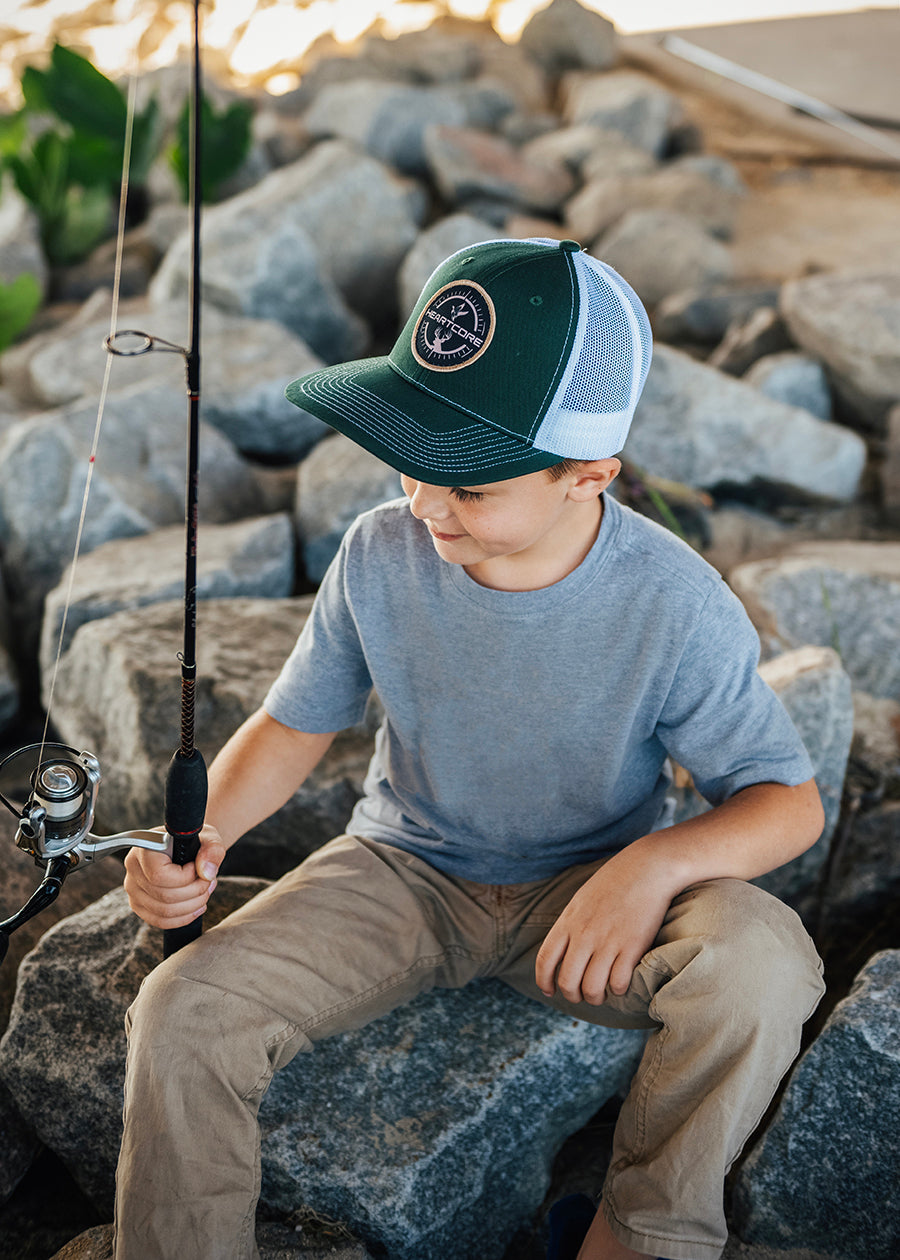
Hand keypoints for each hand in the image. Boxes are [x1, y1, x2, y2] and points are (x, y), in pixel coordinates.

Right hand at [123, 824, 225, 929]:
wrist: (185, 846)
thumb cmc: (194, 840)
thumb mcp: (209, 838)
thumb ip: (212, 851)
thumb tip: (206, 873)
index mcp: (145, 848)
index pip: (159, 875)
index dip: (186, 877)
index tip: (198, 868)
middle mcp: (133, 869)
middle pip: (164, 897)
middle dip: (195, 893)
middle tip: (209, 882)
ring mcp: (133, 889)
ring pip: (164, 912)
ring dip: (192, 906)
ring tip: (205, 891)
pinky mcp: (138, 904)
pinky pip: (160, 921)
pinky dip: (183, 917)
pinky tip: (197, 906)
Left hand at [535, 848, 675, 1004]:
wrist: (648, 868)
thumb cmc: (615, 881)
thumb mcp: (582, 900)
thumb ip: (571, 924)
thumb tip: (563, 949)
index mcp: (568, 921)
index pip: (545, 959)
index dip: (543, 980)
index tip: (548, 991)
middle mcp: (584, 934)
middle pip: (567, 981)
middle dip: (572, 996)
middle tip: (580, 996)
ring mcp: (608, 941)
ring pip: (592, 988)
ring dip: (595, 998)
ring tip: (601, 995)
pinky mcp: (632, 947)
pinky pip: (618, 983)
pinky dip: (617, 990)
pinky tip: (620, 984)